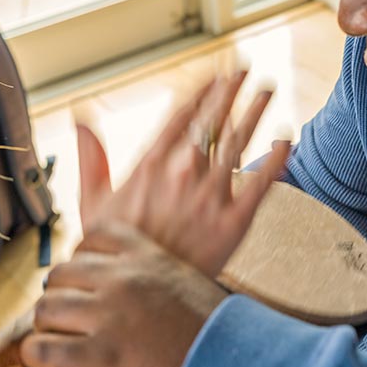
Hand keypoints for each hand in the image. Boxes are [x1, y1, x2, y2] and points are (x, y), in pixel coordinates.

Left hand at [21, 222, 227, 366]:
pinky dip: (35, 354)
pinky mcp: (97, 360)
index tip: (83, 275)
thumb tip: (128, 273)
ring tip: (55, 334)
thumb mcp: (189, 281)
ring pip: (46, 308)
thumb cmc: (216, 330)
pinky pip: (42, 349)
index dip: (81, 256)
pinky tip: (43, 357)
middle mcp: (123, 280)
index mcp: (147, 257)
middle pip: (62, 272)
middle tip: (65, 310)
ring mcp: (108, 318)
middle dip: (60, 292)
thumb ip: (155, 269)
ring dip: (46, 322)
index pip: (93, 237)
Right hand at [77, 71, 290, 276]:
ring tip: (267, 89)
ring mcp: (209, 197)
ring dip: (254, 112)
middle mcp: (182, 173)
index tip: (214, 74)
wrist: (138, 298)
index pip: (181, 115)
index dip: (201, 91)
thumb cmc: (116, 252)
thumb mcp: (93, 205)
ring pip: (238, 143)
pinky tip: (286, 139)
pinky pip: (261, 185)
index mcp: (150, 165)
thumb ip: (91, 159)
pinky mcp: (233, 224)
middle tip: (244, 68)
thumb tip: (79, 119)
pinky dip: (276, 161)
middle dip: (229, 91)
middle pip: (211, 121)